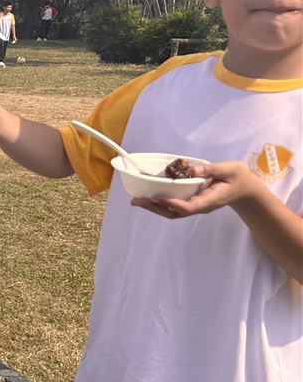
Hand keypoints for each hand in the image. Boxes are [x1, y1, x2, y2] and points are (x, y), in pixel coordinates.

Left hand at [131, 161, 259, 219]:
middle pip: (175, 213)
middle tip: (136, 200)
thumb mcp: (229, 169)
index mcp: (210, 200)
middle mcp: (200, 206)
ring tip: (137, 201)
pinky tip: (149, 197)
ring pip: (173, 212)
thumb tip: (192, 170)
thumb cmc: (237, 177)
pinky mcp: (192, 202)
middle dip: (155, 207)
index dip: (171, 203)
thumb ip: (211, 169)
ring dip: (154, 208)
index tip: (156, 197)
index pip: (189, 206)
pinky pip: (174, 207)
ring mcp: (196, 206)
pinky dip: (160, 203)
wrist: (244, 188)